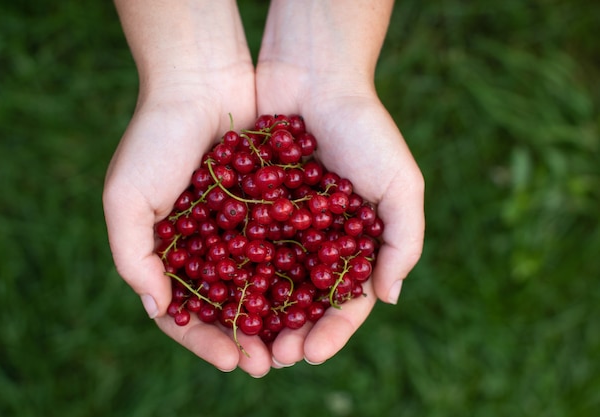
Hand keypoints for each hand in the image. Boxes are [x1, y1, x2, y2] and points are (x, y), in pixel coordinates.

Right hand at [102, 67, 281, 375]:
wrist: (200, 80)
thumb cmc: (154, 139)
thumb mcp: (126, 198)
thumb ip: (133, 257)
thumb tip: (158, 308)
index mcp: (171, 254)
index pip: (187, 313)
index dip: (207, 340)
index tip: (233, 360)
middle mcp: (208, 247)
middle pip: (230, 306)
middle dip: (250, 337)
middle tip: (271, 363)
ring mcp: (241, 228)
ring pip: (263, 284)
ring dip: (278, 317)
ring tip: (298, 343)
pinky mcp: (273, 207)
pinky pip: (288, 247)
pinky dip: (299, 273)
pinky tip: (316, 296)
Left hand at [255, 66, 424, 366]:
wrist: (314, 75)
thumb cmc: (366, 129)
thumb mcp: (401, 183)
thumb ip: (404, 241)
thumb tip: (388, 298)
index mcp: (355, 242)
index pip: (345, 300)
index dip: (331, 332)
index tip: (311, 353)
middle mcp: (317, 240)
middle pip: (302, 300)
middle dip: (290, 332)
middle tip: (272, 358)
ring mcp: (282, 225)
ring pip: (268, 282)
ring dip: (257, 314)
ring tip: (244, 341)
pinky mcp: (250, 206)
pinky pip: (239, 246)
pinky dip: (231, 274)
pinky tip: (218, 297)